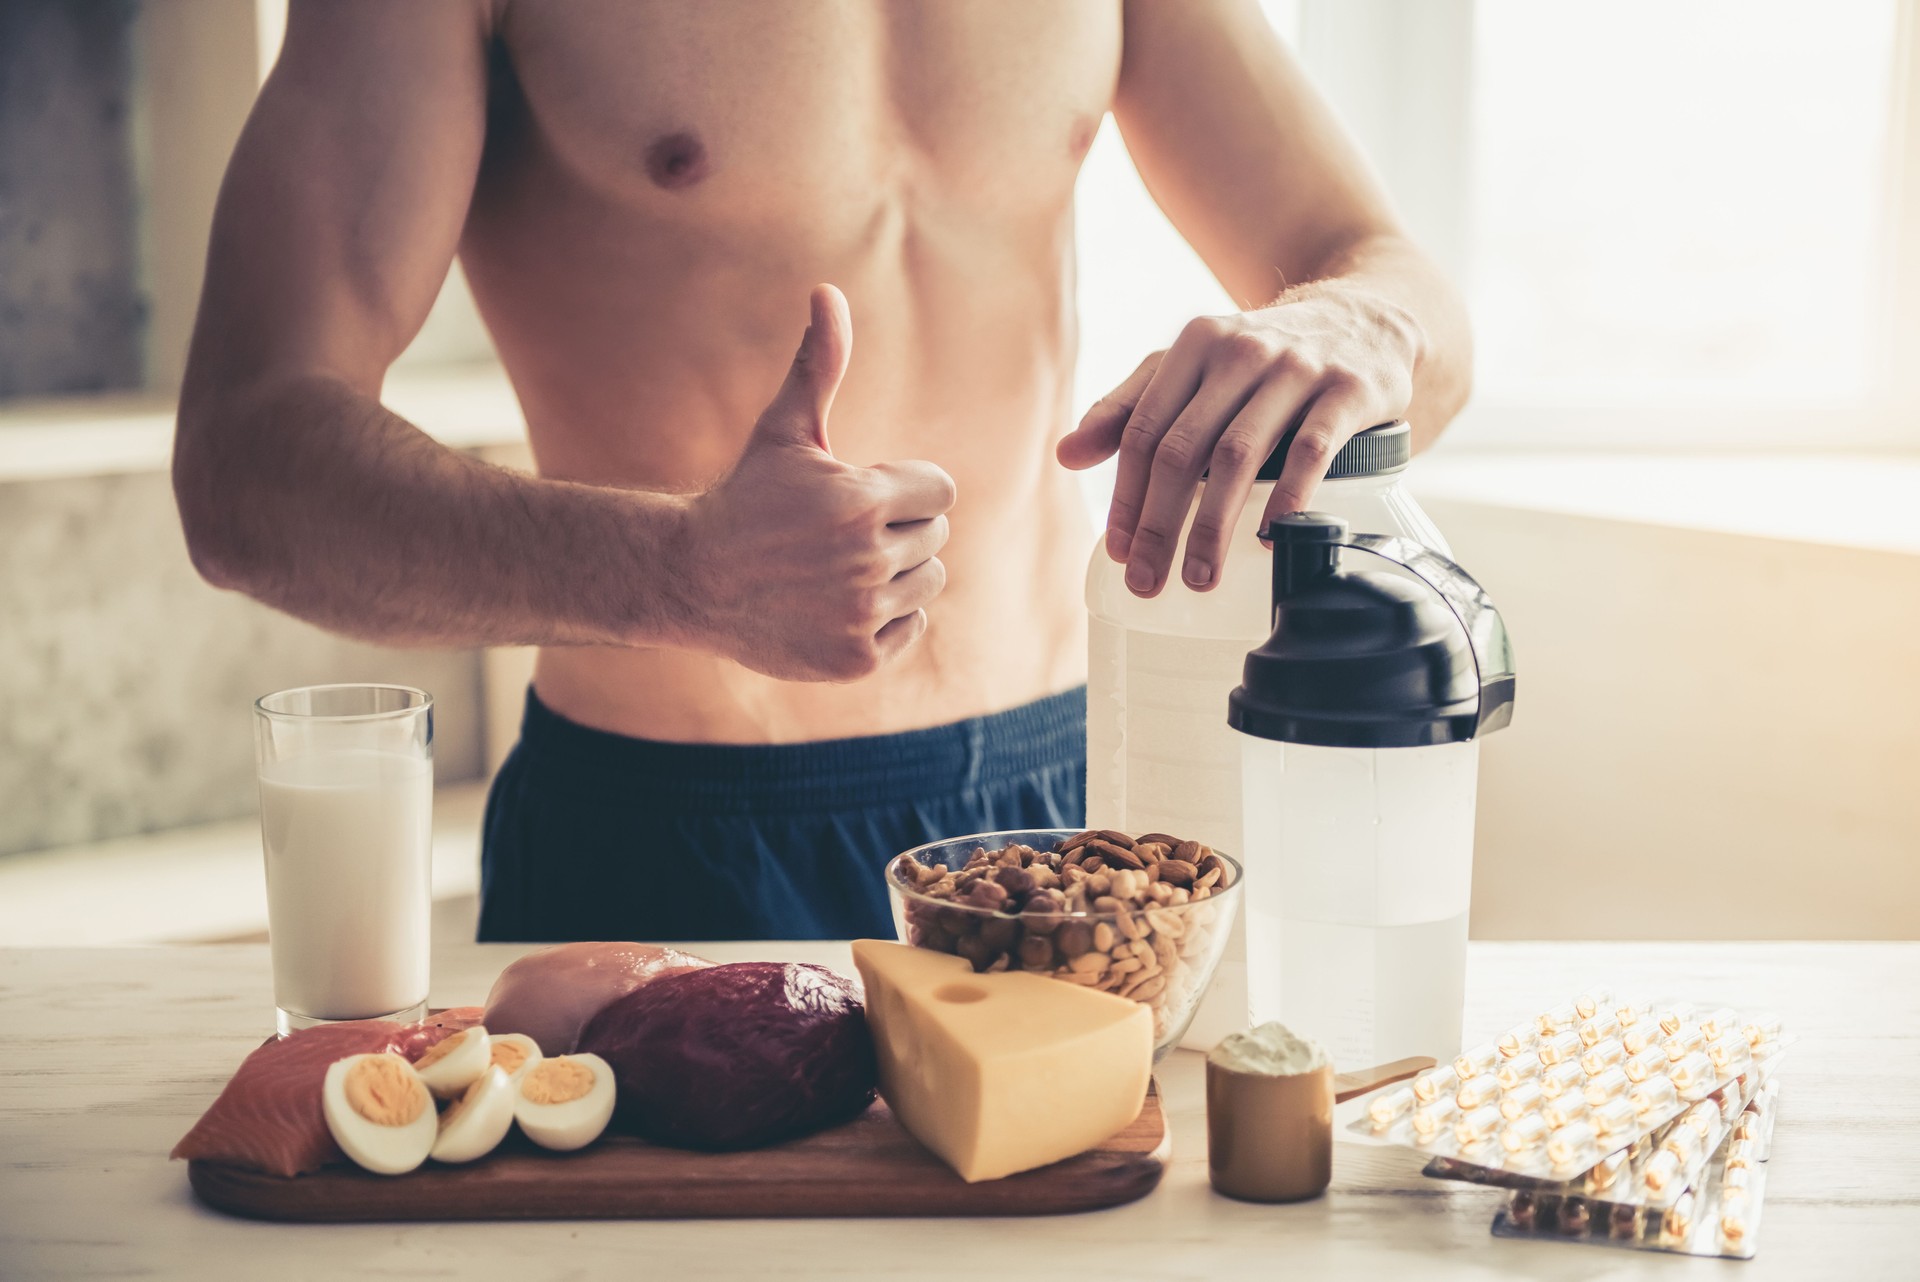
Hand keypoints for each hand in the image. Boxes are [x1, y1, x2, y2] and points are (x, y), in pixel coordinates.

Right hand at [680, 284, 955, 680]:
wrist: (694, 579)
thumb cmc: (748, 496)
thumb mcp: (785, 430)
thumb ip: (820, 364)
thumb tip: (827, 291)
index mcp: (859, 501)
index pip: (939, 491)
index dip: (905, 488)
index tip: (862, 494)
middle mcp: (866, 560)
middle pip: (933, 537)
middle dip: (896, 529)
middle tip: (838, 535)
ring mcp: (862, 613)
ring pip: (927, 583)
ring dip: (895, 573)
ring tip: (838, 567)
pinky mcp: (857, 658)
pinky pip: (911, 626)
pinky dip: (884, 617)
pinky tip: (837, 603)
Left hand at [1057, 281, 1421, 596]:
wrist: (1367, 319)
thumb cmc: (1264, 357)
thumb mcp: (1193, 366)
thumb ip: (1129, 407)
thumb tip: (1066, 455)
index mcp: (1195, 345)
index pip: (1144, 430)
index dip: (1126, 496)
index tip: (1118, 551)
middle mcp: (1242, 350)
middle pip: (1184, 449)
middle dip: (1159, 524)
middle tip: (1147, 581)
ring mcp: (1298, 368)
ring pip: (1239, 455)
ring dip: (1212, 525)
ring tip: (1198, 577)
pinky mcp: (1349, 390)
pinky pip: (1312, 450)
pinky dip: (1288, 499)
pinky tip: (1269, 538)